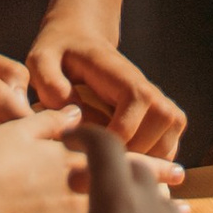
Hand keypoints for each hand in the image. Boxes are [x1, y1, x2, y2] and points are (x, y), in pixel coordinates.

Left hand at [26, 27, 186, 161]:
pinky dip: (151, 164)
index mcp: (119, 72)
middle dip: (132, 153)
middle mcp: (146, 86)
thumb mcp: (42, 59)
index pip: (139, 100)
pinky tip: (120, 170)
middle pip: (162, 123)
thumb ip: (49, 81)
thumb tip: (73, 113)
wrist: (79, 41)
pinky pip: (168, 147)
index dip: (121, 132)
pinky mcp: (160, 118)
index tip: (91, 151)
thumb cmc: (59, 53)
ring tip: (108, 172)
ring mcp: (157, 102)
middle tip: (98, 169)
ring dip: (144, 162)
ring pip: (170, 139)